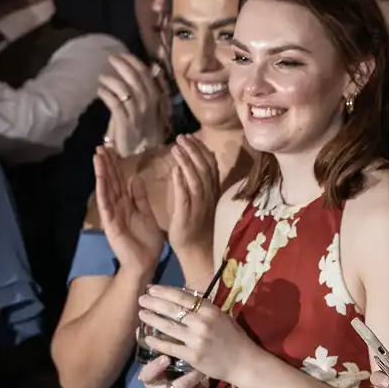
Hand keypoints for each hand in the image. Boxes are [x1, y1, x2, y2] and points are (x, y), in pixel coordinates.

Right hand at [93, 147, 166, 275]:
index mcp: (127, 203)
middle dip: (106, 164)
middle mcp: (117, 206)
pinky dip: (103, 192)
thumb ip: (139, 197)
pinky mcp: (111, 224)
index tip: (112, 149)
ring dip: (102, 173)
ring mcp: (112, 214)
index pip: (120, 180)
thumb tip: (135, 178)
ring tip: (98, 156)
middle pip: (111, 181)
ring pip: (106, 189)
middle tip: (101, 146)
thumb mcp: (146, 213)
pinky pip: (106, 205)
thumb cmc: (147, 241)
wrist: (145, 262)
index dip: (116, 164)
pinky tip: (100, 179)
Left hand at [99, 53, 170, 155]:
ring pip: (126, 91)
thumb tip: (131, 69)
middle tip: (111, 59)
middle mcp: (149, 106)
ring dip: (112, 80)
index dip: (134, 63)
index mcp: (155, 100)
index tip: (123, 54)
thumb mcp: (141, 108)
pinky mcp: (126, 124)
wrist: (134, 153)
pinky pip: (116, 104)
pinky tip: (100, 91)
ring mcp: (138, 115)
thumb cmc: (136, 128)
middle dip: (123, 66)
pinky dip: (107, 94)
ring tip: (102, 77)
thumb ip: (139, 90)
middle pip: (137, 80)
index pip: (147, 76)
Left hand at [134, 285, 256, 385]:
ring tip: (141, 314)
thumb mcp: (222, 317)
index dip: (164, 291)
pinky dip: (157, 341)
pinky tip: (147, 337)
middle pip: (172, 309)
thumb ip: (204, 308)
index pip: (182, 297)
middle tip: (141, 299)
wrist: (244, 362)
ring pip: (168, 327)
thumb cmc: (234, 338)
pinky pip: (170, 347)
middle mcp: (202, 323)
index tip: (151, 289)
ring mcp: (197, 340)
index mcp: (210, 310)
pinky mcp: (193, 356)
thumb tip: (183, 298)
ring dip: (152, 319)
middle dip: (153, 303)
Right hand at [138, 355, 208, 387]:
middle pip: (176, 385)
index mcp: (149, 383)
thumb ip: (158, 356)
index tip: (165, 358)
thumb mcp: (159, 374)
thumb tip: (147, 331)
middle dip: (190, 375)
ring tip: (203, 376)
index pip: (147, 375)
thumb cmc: (165, 386)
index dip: (155, 367)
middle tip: (200, 366)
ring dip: (198, 383)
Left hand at [163, 135, 221, 255]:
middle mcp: (209, 196)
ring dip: (187, 162)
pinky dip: (181, 182)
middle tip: (182, 137)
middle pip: (204, 168)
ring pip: (196, 179)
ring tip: (176, 148)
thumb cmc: (198, 225)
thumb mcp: (203, 200)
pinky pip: (186, 196)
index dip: (201, 149)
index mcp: (213, 191)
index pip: (210, 165)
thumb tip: (199, 160)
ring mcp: (200, 205)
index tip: (190, 137)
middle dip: (193, 150)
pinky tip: (175, 170)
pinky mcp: (188, 215)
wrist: (198, 251)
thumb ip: (201, 182)